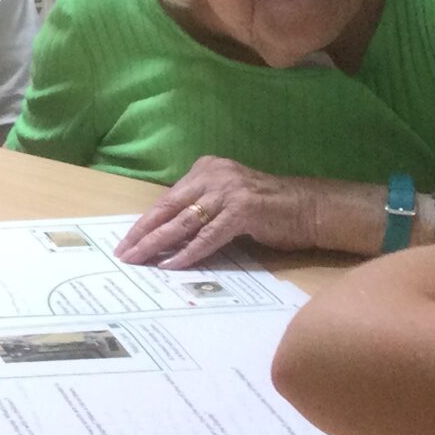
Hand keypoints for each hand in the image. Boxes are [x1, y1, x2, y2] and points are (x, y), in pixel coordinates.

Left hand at [118, 157, 315, 269]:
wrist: (311, 209)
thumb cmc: (269, 210)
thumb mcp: (227, 202)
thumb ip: (200, 210)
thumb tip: (166, 236)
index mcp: (206, 170)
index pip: (167, 200)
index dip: (145, 223)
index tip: (126, 242)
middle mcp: (214, 175)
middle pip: (168, 208)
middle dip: (143, 233)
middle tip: (123, 254)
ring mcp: (228, 191)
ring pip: (183, 222)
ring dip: (158, 244)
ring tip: (139, 260)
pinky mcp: (243, 210)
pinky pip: (208, 236)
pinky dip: (188, 252)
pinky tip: (172, 264)